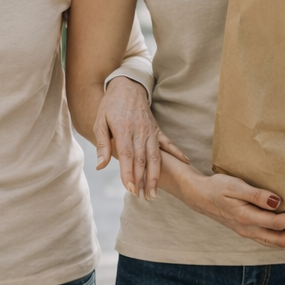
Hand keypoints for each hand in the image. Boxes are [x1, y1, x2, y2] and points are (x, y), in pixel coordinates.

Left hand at [94, 76, 189, 199]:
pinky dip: (177, 153)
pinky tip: (185, 163)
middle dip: (143, 180)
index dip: (129, 173)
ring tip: (155, 192)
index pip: (128, 156)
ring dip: (156, 175)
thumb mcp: (100, 122)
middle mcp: (139, 132)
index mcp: (123, 130)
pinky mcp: (157, 130)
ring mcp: (150, 131)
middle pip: (143, 160)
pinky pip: (168, 143)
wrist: (127, 87)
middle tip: (143, 197)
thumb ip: (102, 145)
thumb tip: (100, 166)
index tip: (130, 189)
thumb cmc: (110, 106)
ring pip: (156, 156)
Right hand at [170, 160, 284, 247]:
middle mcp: (248, 230)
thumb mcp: (235, 186)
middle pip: (280, 240)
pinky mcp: (248, 231)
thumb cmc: (216, 187)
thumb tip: (278, 202)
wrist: (198, 195)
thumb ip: (256, 195)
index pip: (277, 223)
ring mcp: (247, 233)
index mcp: (246, 218)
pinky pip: (270, 240)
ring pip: (275, 243)